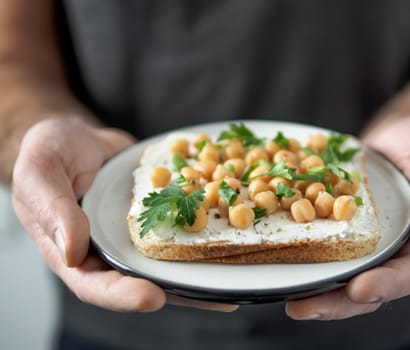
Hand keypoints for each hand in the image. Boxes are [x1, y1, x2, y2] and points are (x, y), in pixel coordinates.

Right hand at [12, 117, 236, 312]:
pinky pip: (178, 226)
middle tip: (213, 296)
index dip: (123, 295)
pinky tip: (230, 234)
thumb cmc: (50, 152)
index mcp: (73, 251)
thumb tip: (73, 251)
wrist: (82, 137)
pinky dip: (201, 233)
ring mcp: (135, 234)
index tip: (153, 298)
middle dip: (177, 290)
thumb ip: (53, 209)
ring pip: (166, 258)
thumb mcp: (40, 172)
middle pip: (141, 279)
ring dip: (197, 271)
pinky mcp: (157, 214)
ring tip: (231, 282)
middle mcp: (109, 249)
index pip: (95, 284)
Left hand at [286, 115, 409, 319]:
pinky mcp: (340, 225)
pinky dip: (302, 253)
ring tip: (290, 299)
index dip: (386, 285)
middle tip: (303, 307)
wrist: (400, 136)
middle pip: (369, 286)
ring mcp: (364, 240)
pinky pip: (322, 243)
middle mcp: (393, 247)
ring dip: (315, 289)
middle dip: (337, 301)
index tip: (359, 289)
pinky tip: (278, 256)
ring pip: (341, 273)